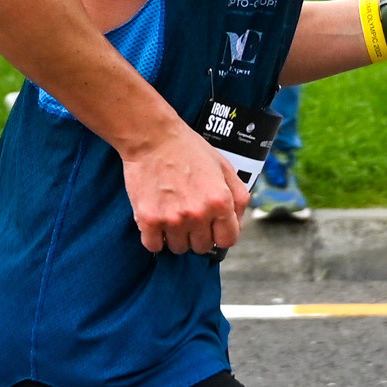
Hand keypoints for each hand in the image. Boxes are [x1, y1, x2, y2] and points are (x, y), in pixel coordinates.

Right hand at [122, 119, 248, 255]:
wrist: (153, 138)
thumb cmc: (188, 149)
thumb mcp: (225, 167)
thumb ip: (238, 197)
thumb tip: (237, 223)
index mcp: (220, 201)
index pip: (227, 240)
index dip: (221, 234)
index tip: (212, 229)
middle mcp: (199, 214)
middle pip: (202, 247)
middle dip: (198, 234)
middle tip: (189, 217)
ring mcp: (173, 219)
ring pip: (179, 248)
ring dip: (176, 236)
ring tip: (172, 216)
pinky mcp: (148, 220)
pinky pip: (154, 246)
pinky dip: (155, 238)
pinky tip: (157, 222)